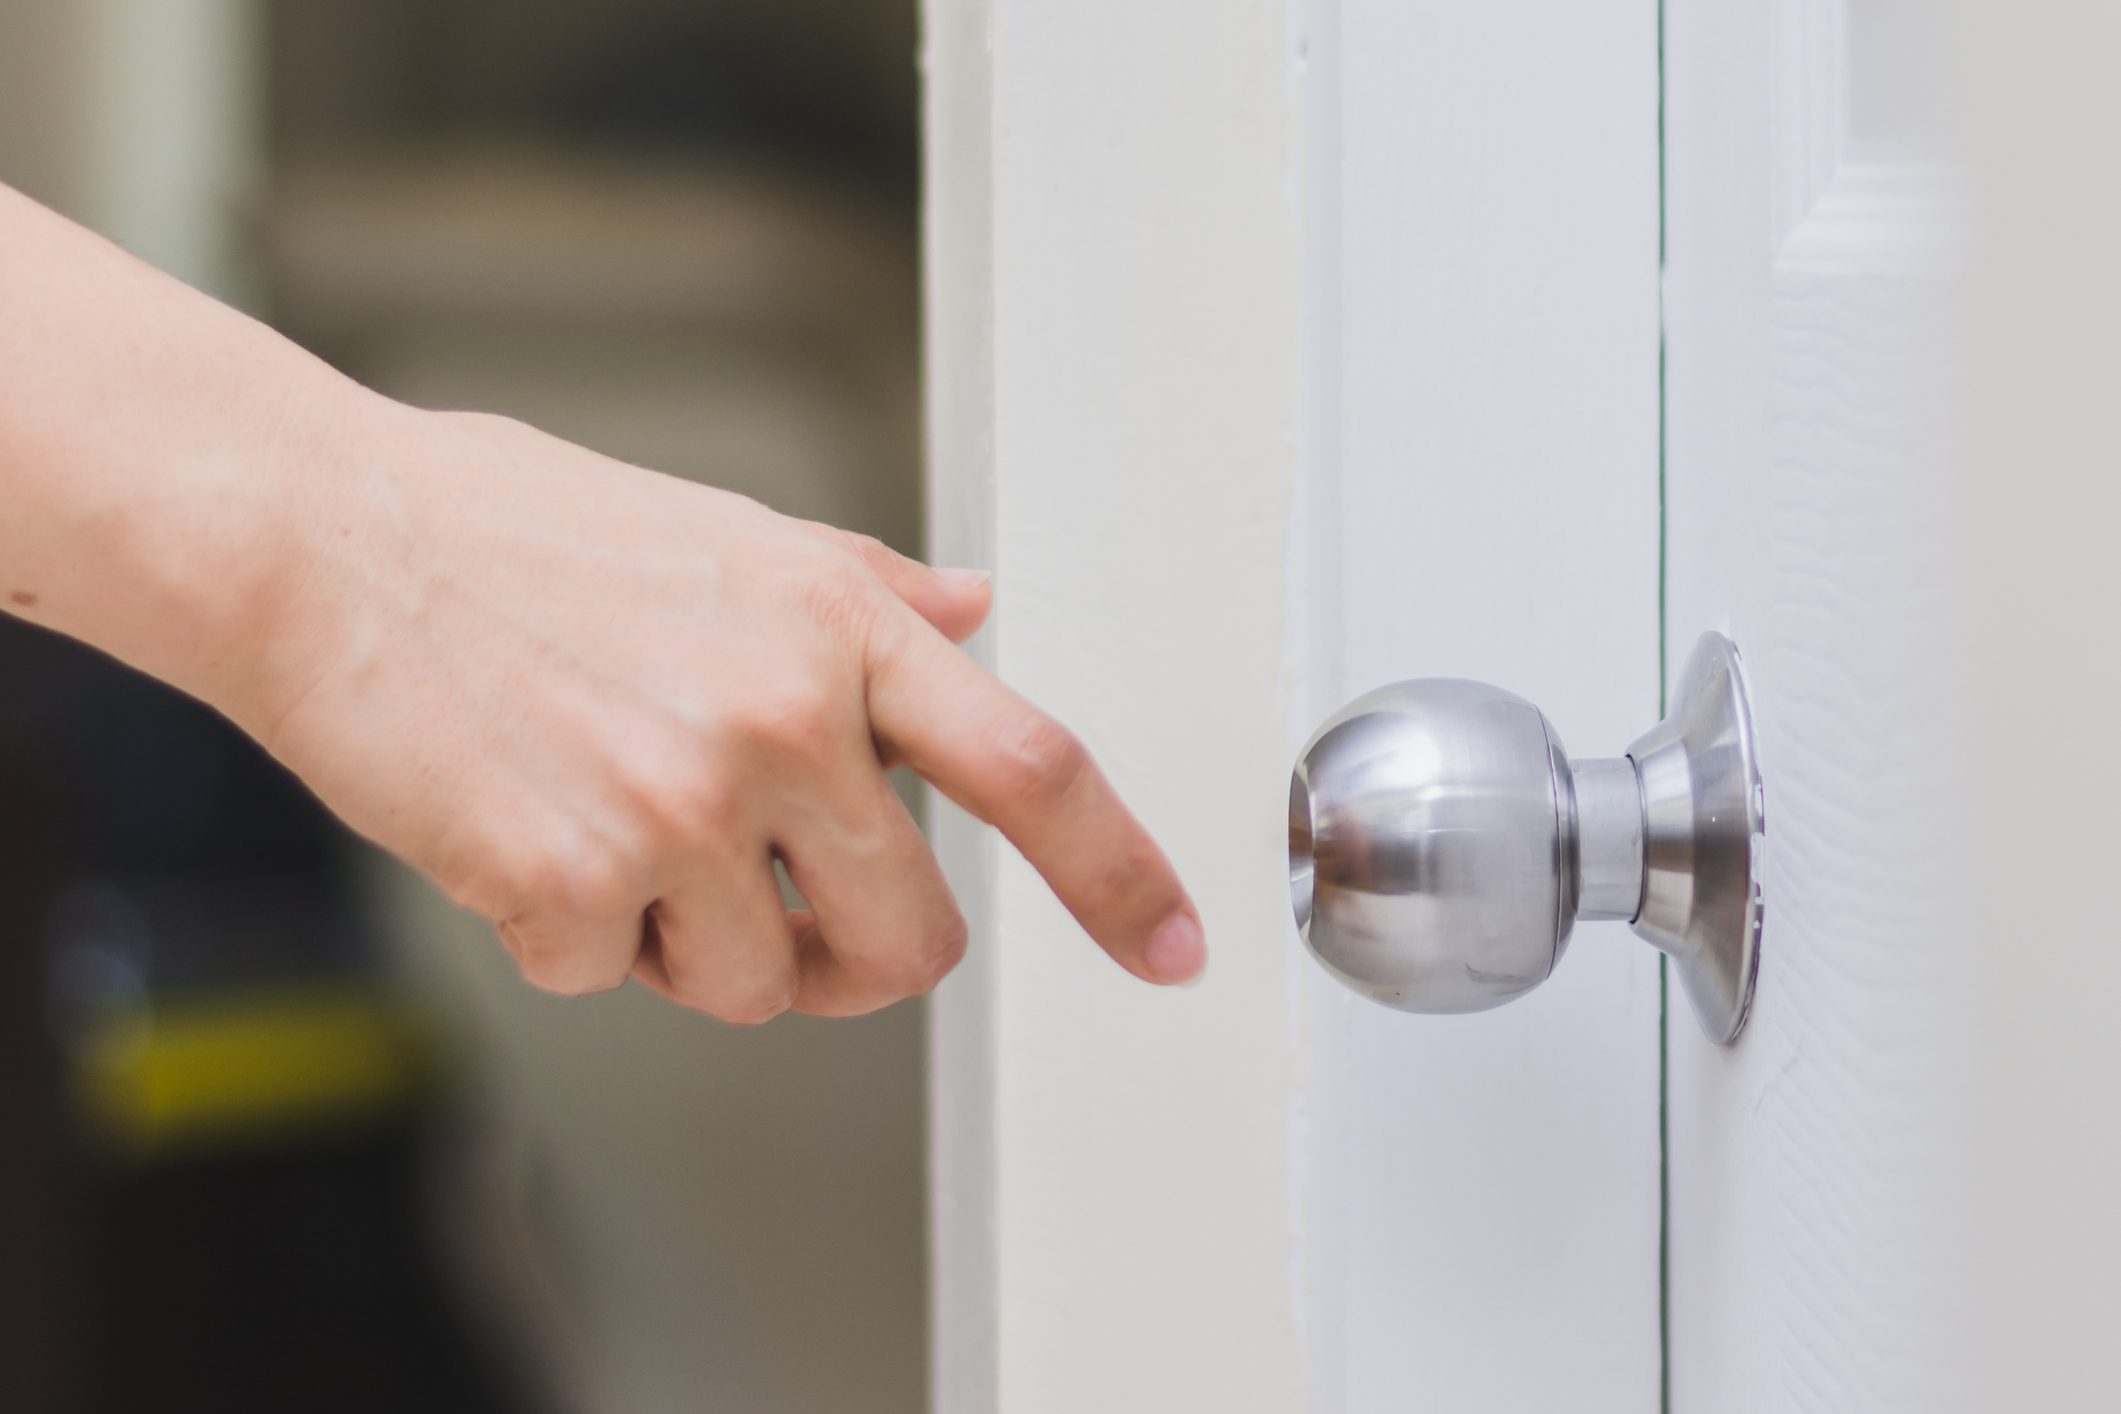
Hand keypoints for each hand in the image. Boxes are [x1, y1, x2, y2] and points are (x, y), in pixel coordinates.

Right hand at [236, 404, 1205, 1020]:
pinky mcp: (569, 880)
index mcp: (841, 628)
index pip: (1034, 768)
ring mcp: (682, 805)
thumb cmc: (516, 525)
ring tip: (613, 828)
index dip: (1122, 872)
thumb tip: (977, 614)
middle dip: (853, 956)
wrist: (327, 540)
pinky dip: (570, 938)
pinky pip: (611, 980)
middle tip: (780, 913)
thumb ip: (871, 592)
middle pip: (912, 940)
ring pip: (756, 986)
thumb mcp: (728, 529)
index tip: (1174, 944)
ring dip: (693, 944)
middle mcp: (785, 719)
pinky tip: (523, 832)